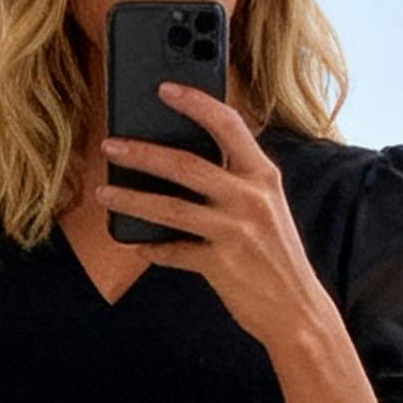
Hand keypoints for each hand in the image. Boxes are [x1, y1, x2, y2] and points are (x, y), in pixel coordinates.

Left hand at [97, 82, 334, 350]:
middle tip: (111, 146)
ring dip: (131, 199)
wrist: (298, 312)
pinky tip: (137, 245)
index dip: (195, 102)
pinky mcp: (220, 266)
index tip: (164, 89)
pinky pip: (174, 252)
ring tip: (104, 194)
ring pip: (170, 208)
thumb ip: (238, 184)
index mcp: (264, 176)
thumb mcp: (269, 209)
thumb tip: (187, 167)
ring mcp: (234, 232)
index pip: (227, 124)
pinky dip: (153, 249)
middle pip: (185, 164)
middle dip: (141, 153)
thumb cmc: (278, 259)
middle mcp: (250, 198)